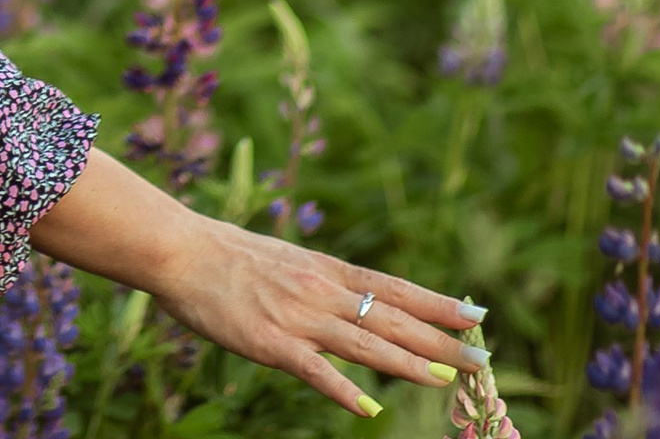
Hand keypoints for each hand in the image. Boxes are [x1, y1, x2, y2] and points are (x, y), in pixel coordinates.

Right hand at [32, 151, 484, 417]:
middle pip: (390, 318)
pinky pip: (315, 370)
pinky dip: (343, 390)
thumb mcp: (283, 259)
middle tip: (482, 359)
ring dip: (410, 364)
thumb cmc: (225, 253)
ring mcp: (297, 316)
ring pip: (365, 344)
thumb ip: (319, 281)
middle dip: (439, 340)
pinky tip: (370, 409)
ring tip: (447, 380)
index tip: (475, 315)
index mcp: (322, 268)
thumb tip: (353, 299)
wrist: (178, 249)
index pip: (392, 288)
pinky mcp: (271, 342)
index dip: (435, 303)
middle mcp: (319, 290)